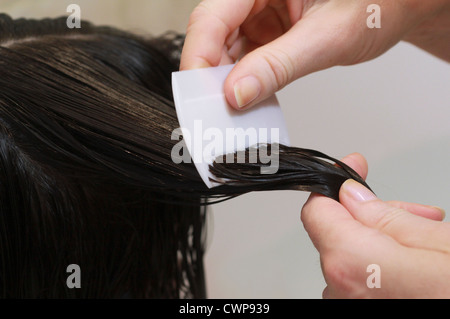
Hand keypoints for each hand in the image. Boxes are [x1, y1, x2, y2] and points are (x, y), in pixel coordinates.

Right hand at [181, 0, 448, 109]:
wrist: (395, 5)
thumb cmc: (375, 2)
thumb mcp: (327, 37)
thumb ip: (278, 66)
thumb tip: (237, 94)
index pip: (211, 17)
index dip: (199, 58)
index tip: (200, 96)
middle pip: (212, 35)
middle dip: (210, 77)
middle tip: (214, 112)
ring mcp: (258, 13)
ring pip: (224, 50)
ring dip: (225, 83)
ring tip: (232, 111)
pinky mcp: (266, 33)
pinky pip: (243, 59)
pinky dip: (243, 83)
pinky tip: (248, 100)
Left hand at [301, 153, 448, 297]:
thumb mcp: (443, 245)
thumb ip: (388, 217)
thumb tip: (353, 197)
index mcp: (352, 263)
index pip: (317, 212)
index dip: (334, 186)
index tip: (352, 171)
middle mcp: (341, 292)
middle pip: (338, 236)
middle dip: (374, 217)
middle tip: (418, 214)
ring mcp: (350, 309)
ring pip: (353, 260)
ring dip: (383, 244)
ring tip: (429, 245)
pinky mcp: (363, 314)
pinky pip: (362, 286)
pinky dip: (383, 271)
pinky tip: (417, 270)